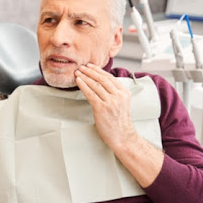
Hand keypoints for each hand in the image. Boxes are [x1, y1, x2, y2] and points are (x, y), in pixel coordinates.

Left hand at [75, 63, 163, 187]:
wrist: (122, 136)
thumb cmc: (119, 122)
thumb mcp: (121, 103)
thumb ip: (114, 93)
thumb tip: (100, 83)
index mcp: (124, 92)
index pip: (109, 77)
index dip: (98, 70)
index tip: (90, 66)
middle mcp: (118, 96)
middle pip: (101, 79)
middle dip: (89, 71)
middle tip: (81, 67)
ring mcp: (110, 102)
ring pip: (95, 85)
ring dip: (84, 77)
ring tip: (78, 73)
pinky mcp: (102, 108)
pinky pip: (90, 94)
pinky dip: (83, 86)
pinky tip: (79, 82)